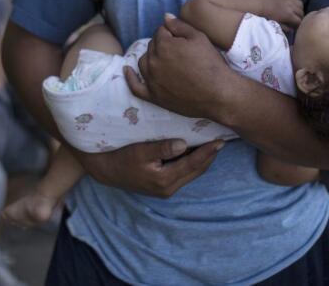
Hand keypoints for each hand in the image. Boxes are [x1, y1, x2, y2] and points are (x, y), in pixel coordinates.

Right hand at [73, 139, 222, 197]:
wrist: (105, 170)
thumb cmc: (121, 157)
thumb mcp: (140, 151)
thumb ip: (163, 148)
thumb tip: (185, 144)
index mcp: (165, 180)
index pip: (193, 165)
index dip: (208, 152)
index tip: (221, 141)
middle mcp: (168, 188)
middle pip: (196, 171)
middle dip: (210, 156)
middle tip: (222, 140)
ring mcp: (166, 188)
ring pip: (191, 172)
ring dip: (202, 159)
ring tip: (213, 143)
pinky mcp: (162, 185)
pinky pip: (184, 172)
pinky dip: (192, 161)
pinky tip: (196, 149)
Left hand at [127, 15, 233, 117]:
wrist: (218, 94)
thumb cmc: (211, 64)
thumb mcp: (199, 38)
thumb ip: (179, 26)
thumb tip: (165, 17)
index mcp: (163, 45)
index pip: (160, 32)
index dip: (172, 33)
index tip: (183, 40)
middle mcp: (153, 62)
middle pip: (152, 46)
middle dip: (162, 45)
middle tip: (179, 51)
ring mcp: (151, 80)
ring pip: (143, 62)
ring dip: (151, 58)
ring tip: (165, 59)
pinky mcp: (153, 96)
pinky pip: (135, 86)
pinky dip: (130, 77)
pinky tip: (127, 70)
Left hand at [264, 0, 303, 31]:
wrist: (260, 4)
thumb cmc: (267, 16)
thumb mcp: (276, 24)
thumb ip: (285, 27)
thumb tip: (292, 30)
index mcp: (289, 15)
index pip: (300, 21)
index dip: (298, 24)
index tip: (296, 25)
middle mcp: (291, 6)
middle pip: (301, 13)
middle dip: (299, 17)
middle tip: (295, 19)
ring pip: (300, 4)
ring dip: (298, 8)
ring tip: (294, 10)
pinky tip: (290, 2)